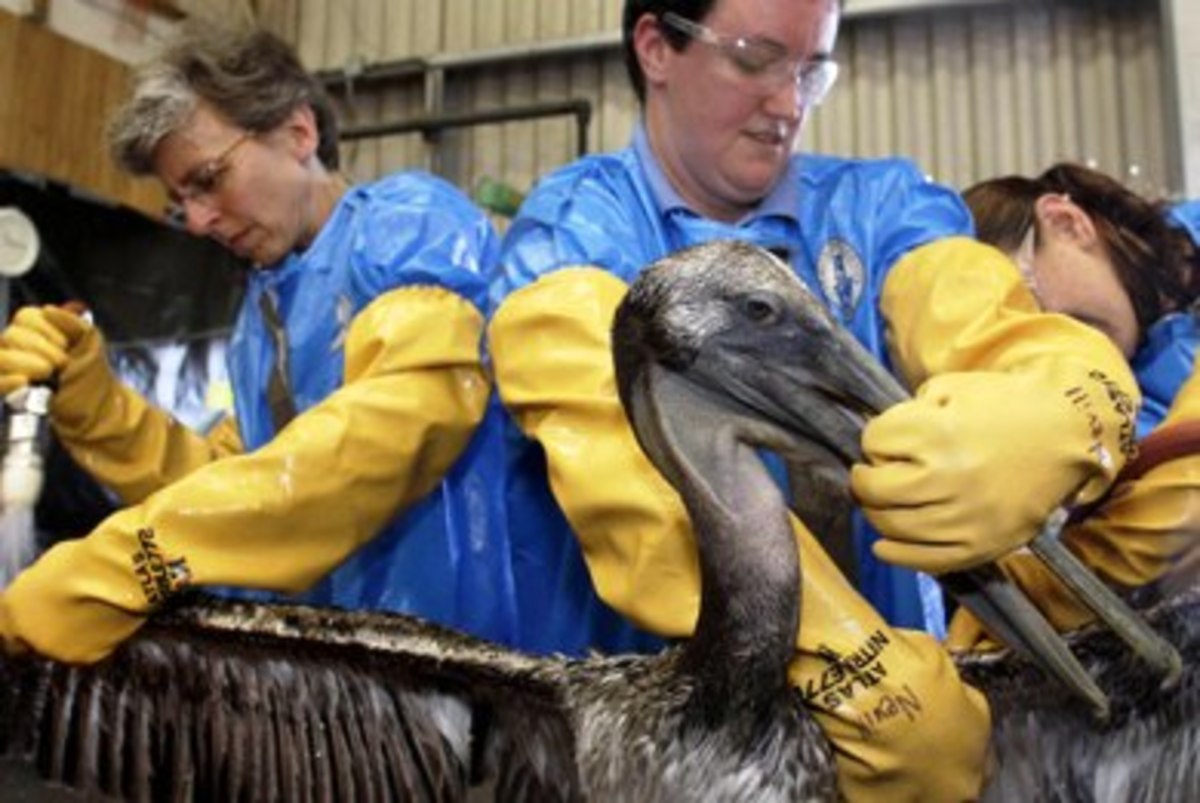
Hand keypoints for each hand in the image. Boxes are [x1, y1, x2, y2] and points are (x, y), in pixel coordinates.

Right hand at [0, 305, 90, 394]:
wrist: (94, 406)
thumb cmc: (90, 372)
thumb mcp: (91, 343)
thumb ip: (73, 322)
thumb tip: (48, 310)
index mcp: (34, 328)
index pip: (25, 317)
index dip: (47, 331)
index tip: (66, 346)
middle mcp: (15, 344)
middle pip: (11, 335)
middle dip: (43, 350)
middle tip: (62, 364)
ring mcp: (8, 367)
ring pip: (1, 358)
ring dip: (28, 364)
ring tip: (49, 373)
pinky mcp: (5, 389)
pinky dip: (8, 382)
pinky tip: (24, 382)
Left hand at [851, 370, 1121, 572]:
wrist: (1066, 435)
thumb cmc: (1004, 406)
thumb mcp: (950, 389)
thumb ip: (908, 414)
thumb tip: (874, 446)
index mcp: (940, 434)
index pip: (874, 442)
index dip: (876, 437)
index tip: (887, 438)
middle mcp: (950, 479)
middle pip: (874, 487)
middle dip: (866, 477)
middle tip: (873, 472)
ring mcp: (965, 518)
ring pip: (891, 524)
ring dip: (877, 510)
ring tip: (884, 499)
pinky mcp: (980, 546)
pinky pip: (923, 560)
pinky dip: (895, 552)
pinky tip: (884, 542)